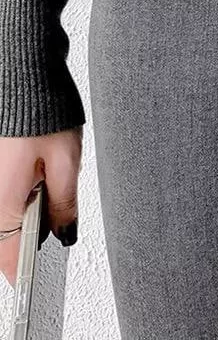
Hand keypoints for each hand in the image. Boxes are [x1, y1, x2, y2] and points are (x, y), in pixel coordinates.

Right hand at [0, 125, 81, 286]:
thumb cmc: (46, 113)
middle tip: (56, 220)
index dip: (20, 271)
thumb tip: (65, 232)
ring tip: (50, 182)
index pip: (6, 255)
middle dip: (29, 235)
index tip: (30, 282)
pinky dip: (21, 193)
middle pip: (3, 235)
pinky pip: (4, 194)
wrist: (27, 79)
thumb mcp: (67, 162)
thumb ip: (64, 203)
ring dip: (26, 212)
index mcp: (5, 201)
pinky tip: (39, 173)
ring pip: (4, 214)